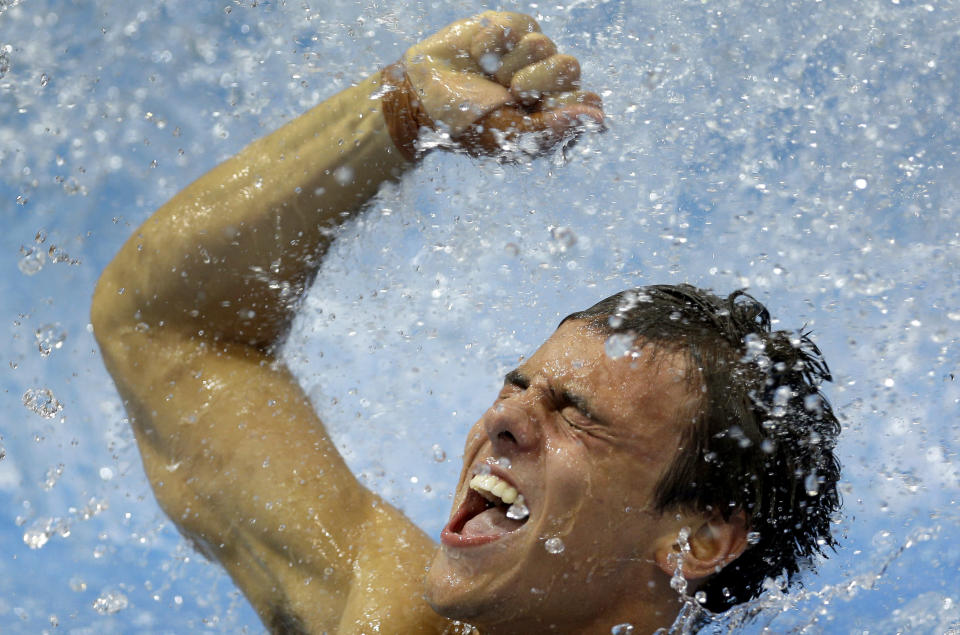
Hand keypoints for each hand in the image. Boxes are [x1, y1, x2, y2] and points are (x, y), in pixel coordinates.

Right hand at [397, 11, 603, 156]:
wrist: (422, 97)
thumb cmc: (467, 125)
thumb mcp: (510, 137)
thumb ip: (554, 129)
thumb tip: (599, 119)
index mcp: (554, 114)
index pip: (588, 103)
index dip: (566, 104)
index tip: (535, 110)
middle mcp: (548, 83)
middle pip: (570, 68)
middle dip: (535, 81)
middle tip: (509, 93)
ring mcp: (532, 54)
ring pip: (544, 45)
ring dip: (508, 65)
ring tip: (489, 77)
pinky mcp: (512, 29)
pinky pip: (518, 25)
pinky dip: (492, 43)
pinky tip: (478, 56)